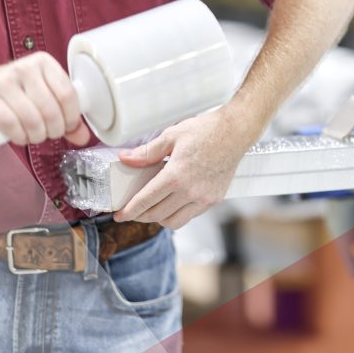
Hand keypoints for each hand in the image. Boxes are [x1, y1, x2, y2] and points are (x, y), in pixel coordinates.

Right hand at [0, 52, 90, 146]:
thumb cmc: (12, 95)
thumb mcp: (41, 96)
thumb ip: (64, 115)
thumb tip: (84, 137)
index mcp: (43, 62)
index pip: (67, 93)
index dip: (72, 118)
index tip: (67, 128)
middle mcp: (24, 67)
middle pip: (51, 109)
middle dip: (54, 131)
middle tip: (49, 135)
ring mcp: (3, 80)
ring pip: (32, 118)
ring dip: (37, 136)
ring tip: (34, 137)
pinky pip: (9, 122)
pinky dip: (19, 136)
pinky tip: (20, 137)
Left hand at [114, 106, 248, 228]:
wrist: (235, 132)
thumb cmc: (206, 131)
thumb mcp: (171, 136)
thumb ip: (147, 152)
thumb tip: (126, 158)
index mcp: (176, 175)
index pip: (146, 201)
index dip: (129, 211)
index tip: (119, 215)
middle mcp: (190, 191)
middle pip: (157, 215)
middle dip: (140, 216)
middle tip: (131, 211)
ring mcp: (204, 198)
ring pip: (174, 221)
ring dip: (158, 219)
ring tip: (151, 210)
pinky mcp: (214, 200)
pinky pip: (190, 216)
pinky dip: (177, 214)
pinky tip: (172, 204)